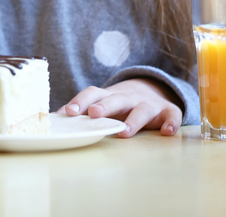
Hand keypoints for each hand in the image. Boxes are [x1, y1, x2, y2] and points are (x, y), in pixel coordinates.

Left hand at [56, 78, 182, 137]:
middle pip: (116, 99)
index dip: (80, 101)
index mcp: (108, 95)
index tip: (68, 112)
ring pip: (141, 109)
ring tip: (125, 132)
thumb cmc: (120, 104)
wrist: (151, 92)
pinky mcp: (167, 111)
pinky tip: (166, 132)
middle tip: (94, 114)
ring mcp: (148, 104)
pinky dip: (170, 123)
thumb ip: (82, 109)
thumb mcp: (103, 103)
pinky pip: (171, 116)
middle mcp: (127, 97)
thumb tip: (54, 116)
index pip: (92, 93)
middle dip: (105, 106)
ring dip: (134, 119)